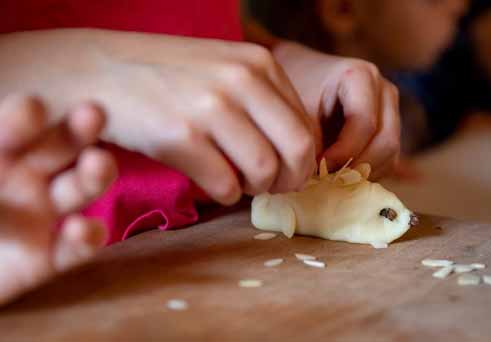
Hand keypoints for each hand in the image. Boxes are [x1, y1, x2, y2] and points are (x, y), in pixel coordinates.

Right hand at [0, 29, 317, 203]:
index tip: (288, 172)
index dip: (304, 160)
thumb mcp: (225, 69)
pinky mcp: (180, 136)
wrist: (100, 71)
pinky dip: (225, 194)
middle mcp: (241, 81)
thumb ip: (264, 101)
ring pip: (265, 171)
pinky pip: (225, 185)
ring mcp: (211, 107)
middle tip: (273, 188)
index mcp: (260, 63)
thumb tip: (301, 152)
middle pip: (298, 150)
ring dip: (255, 188)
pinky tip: (213, 184)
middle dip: (291, 180)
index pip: (306, 126)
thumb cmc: (168, 78)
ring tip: (239, 183)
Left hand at [0, 95, 116, 305]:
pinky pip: (75, 249)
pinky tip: (82, 230)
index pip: (11, 130)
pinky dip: (87, 239)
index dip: (20, 121)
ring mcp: (41, 218)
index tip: (30, 111)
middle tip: (93, 113)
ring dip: (95, 174)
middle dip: (77, 129)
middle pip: (59, 146)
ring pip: (78, 188)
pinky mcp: (49, 260)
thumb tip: (0, 194)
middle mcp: (23, 178)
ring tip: (99, 164)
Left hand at [273, 42, 400, 178]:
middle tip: (327, 182)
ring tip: (331, 181)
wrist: (298, 79)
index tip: (318, 168)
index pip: (364, 123)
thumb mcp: (297, 111)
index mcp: (361, 75)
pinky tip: (339, 177)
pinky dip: (366, 174)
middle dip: (356, 167)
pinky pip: (387, 162)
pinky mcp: (389, 131)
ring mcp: (391, 111)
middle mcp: (384, 91)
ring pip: (390, 155)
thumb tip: (321, 176)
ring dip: (362, 174)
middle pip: (386, 141)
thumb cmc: (295, 91)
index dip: (343, 152)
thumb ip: (311, 141)